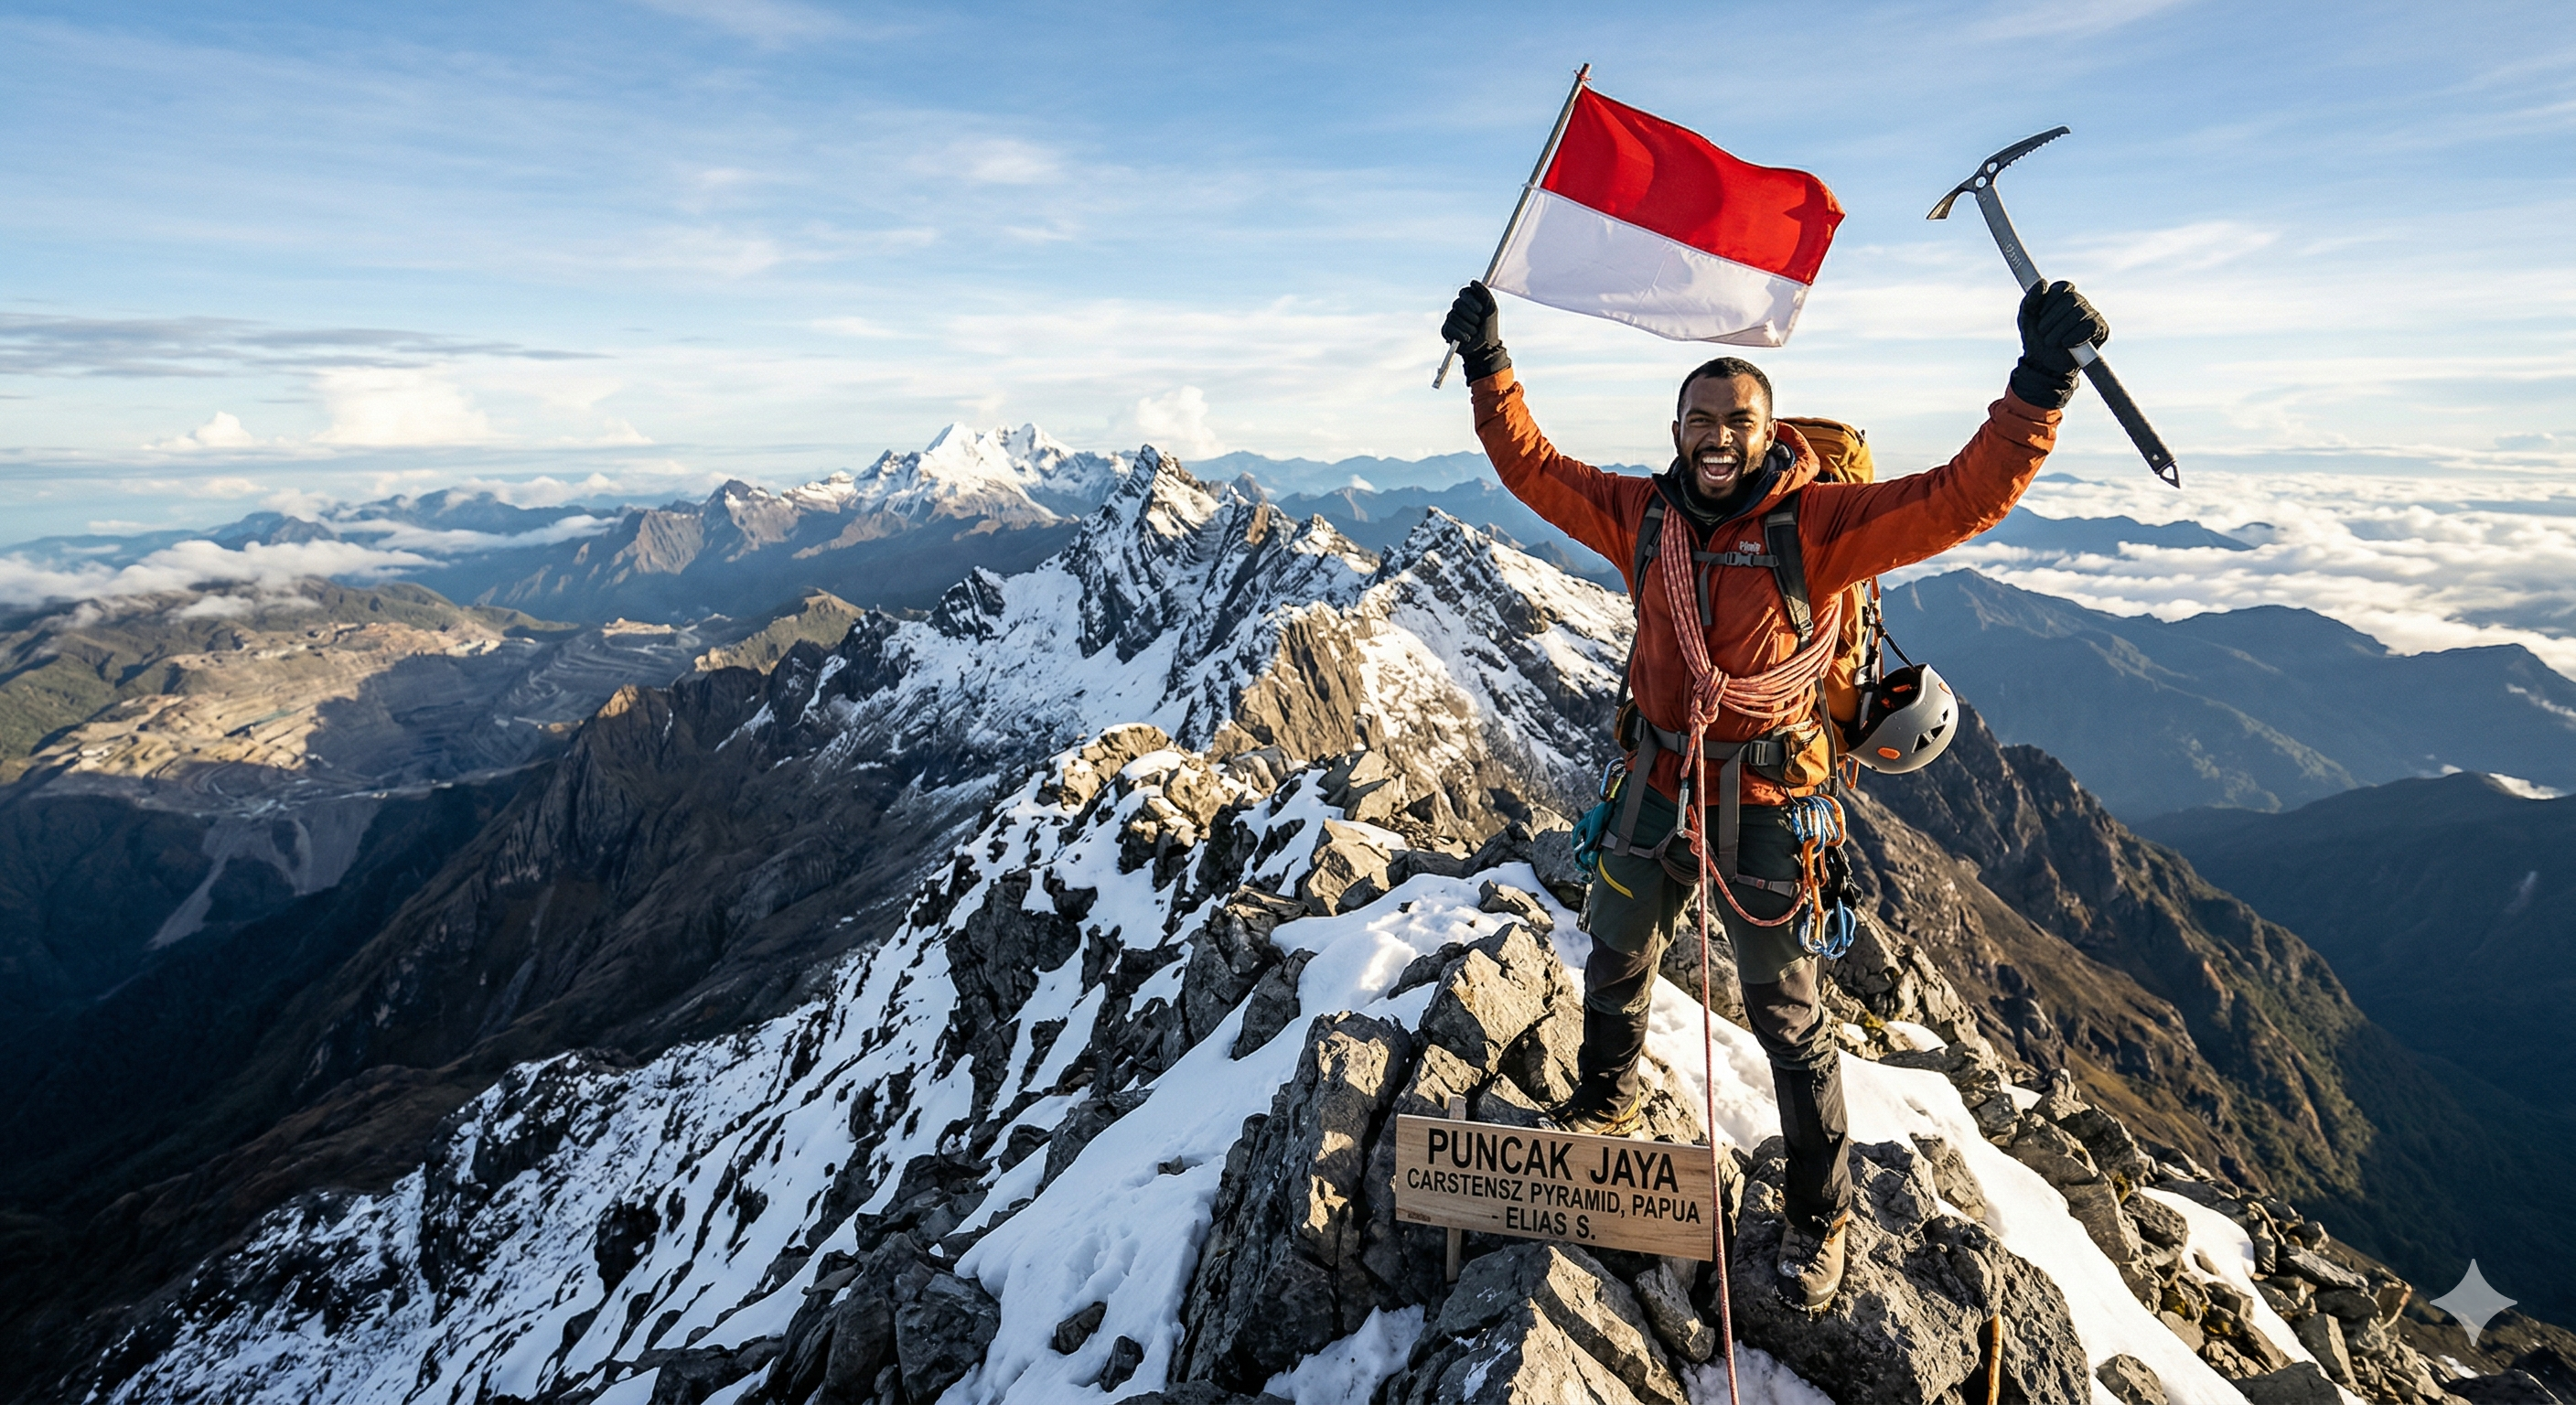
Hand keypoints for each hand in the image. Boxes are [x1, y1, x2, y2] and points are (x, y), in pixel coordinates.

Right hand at [1442, 282, 1510, 380]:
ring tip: (1474, 332)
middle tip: (1478, 323)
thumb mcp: (1491, 309)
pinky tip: (1467, 338)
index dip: (1471, 301)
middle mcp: (1458, 307)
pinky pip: (1449, 327)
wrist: (1485, 348)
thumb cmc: (1489, 328)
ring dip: (1468, 326)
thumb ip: (1484, 293)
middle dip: (1471, 316)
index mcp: (1469, 300)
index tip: (1480, 310)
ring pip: (1453, 316)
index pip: (1464, 292)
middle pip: (1458, 304)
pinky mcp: (1446, 330)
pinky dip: (1461, 334)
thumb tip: (1473, 281)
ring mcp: (1451, 318)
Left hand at [2010, 280, 2106, 408]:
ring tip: (2051, 342)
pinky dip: (2076, 336)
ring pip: (2079, 314)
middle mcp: (2079, 302)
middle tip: (2043, 333)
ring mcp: (2091, 315)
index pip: (2062, 287)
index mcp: (2063, 295)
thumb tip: (2043, 283)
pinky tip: (2066, 344)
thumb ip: (2030, 299)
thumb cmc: (2035, 338)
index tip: (2040, 315)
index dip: (2050, 301)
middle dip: (2053, 318)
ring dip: (2061, 330)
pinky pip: (2091, 327)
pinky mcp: (2101, 329)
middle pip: (2071, 300)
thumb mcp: (2026, 317)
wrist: (2043, 364)